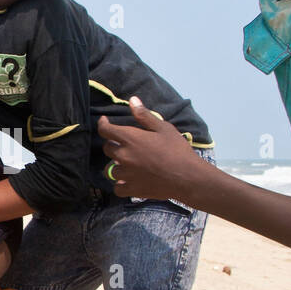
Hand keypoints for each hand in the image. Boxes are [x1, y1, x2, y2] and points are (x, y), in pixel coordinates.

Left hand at [98, 97, 213, 201]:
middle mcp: (124, 156)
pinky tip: (128, 180)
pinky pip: (117, 188)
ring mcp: (126, 174)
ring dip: (116, 165)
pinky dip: (120, 184)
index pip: (106, 130)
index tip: (105, 121)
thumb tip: (132, 100)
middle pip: (107, 149)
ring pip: (110, 170)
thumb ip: (145, 115)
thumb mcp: (163, 128)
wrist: (187, 177)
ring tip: (127, 164)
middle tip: (124, 144)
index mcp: (130, 139)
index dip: (103, 124)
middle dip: (113, 144)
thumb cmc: (177, 150)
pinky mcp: (132, 189)